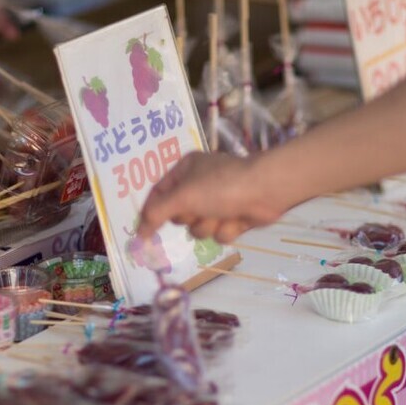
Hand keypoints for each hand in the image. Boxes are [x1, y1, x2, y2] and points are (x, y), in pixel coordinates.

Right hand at [138, 152, 289, 242]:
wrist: (265, 191)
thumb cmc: (220, 186)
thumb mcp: (183, 196)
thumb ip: (157, 213)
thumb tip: (139, 233)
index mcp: (185, 170)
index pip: (159, 193)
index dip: (151, 212)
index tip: (144, 233)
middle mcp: (199, 185)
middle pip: (179, 215)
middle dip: (190, 217)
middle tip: (199, 209)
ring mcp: (217, 202)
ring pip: (198, 228)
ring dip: (209, 224)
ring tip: (223, 213)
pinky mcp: (232, 217)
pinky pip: (218, 233)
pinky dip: (226, 229)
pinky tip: (237, 219)